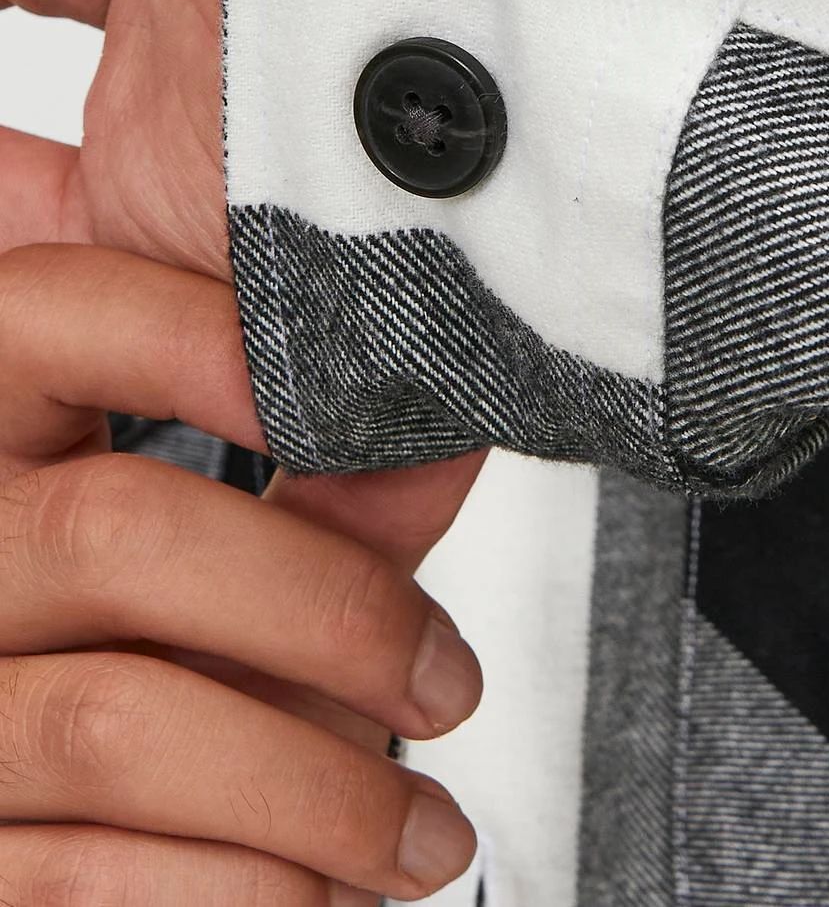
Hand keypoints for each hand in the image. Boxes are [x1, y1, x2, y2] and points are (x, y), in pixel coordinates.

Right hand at [0, 243, 485, 902]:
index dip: (213, 346)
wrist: (44, 796)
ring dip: (315, 795)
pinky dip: (243, 891)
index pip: (61, 317)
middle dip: (325, 612)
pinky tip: (324, 888)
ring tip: (425, 835)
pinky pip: (80, 877)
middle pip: (115, 531)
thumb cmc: (139, 645)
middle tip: (446, 683)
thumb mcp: (216, 539)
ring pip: (113, 725)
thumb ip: (319, 479)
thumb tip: (443, 428)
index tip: (377, 411)